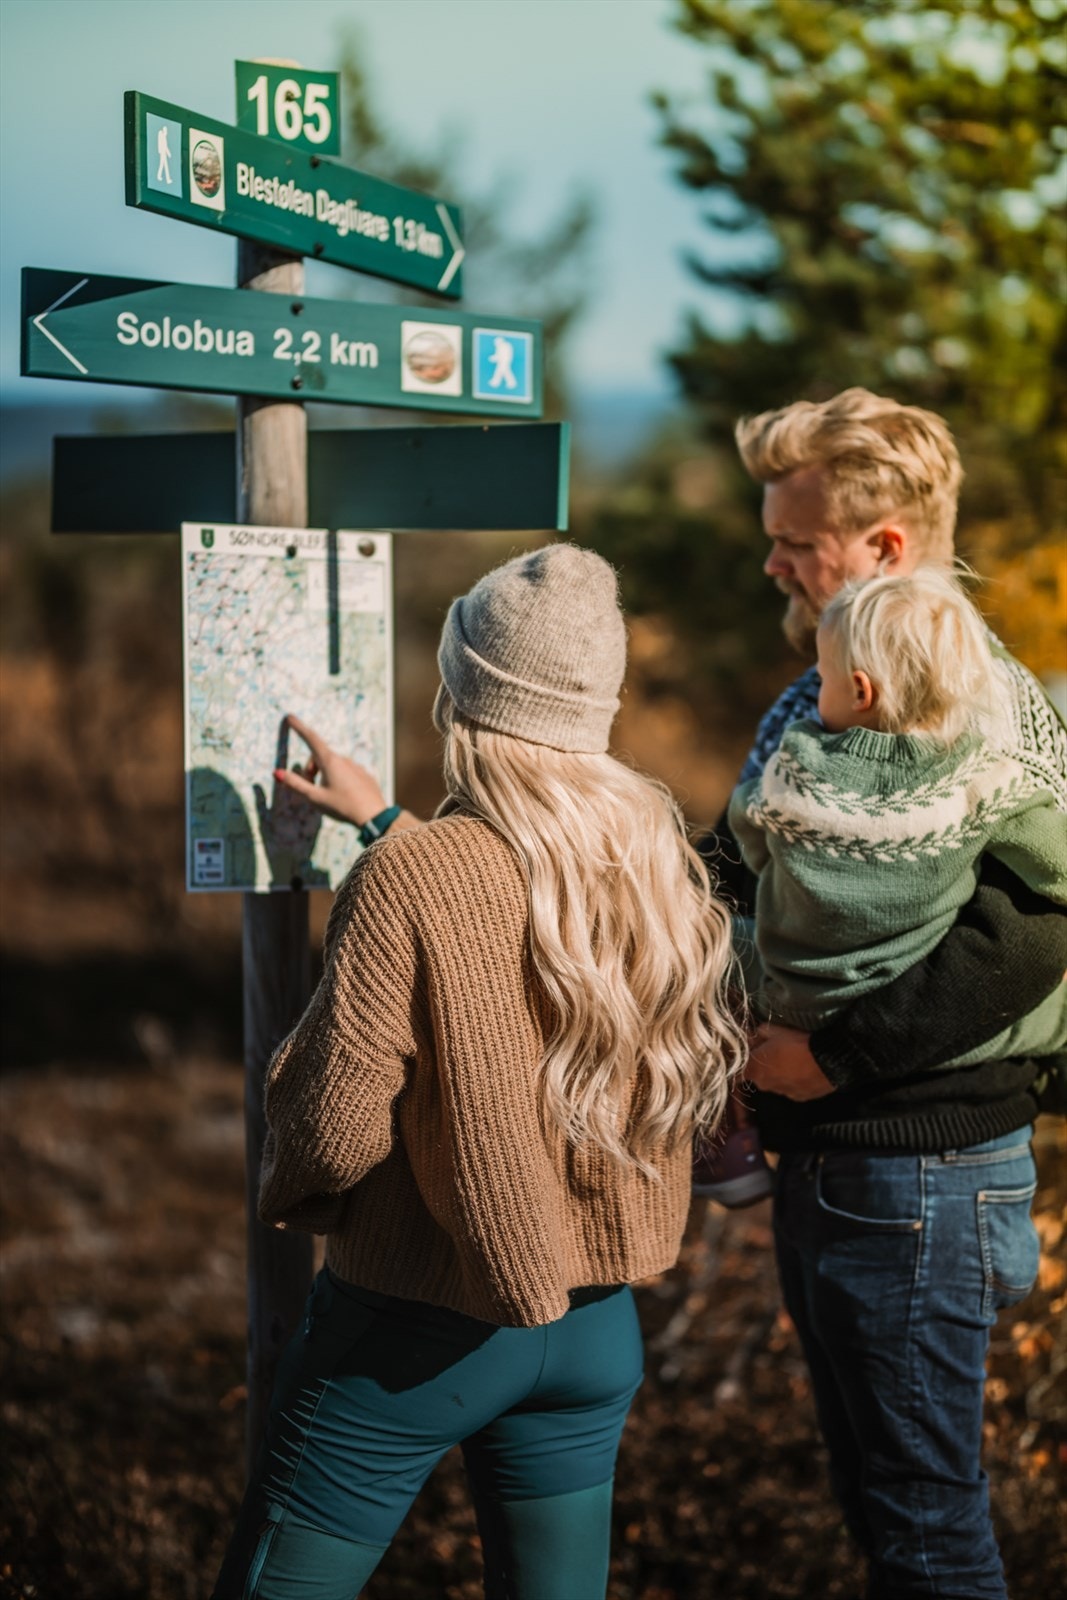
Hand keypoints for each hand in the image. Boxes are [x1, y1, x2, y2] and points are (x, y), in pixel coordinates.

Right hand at [273, 714, 387, 827]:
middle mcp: (344, 760)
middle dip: (311, 769)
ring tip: (329, 795)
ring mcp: (356, 766)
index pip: (311, 739)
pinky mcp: (364, 775)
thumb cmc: (342, 806)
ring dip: (325, 775)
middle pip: (320, 757)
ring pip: (334, 766)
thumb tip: (277, 772)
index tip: (291, 717)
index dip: (299, 728)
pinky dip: (339, 780)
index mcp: (330, 762)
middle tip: (311, 788)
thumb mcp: (314, 798)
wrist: (374, 816)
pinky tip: (344, 796)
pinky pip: (347, 773)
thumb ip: (295, 784)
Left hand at [745, 1022, 835, 1100]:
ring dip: (780, 1074)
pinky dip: (795, 1081)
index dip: (743, 1064)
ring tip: (794, 1060)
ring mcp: (783, 1094)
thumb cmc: (797, 1042)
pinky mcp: (800, 1098)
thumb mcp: (775, 1031)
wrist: (828, 1059)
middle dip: (763, 1067)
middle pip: (758, 1077)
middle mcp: (765, 1086)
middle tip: (775, 1052)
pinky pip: (792, 1088)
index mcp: (754, 1070)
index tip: (749, 1056)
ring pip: (776, 1083)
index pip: (738, 1073)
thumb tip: (753, 1036)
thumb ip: (759, 1034)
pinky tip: (804, 1070)